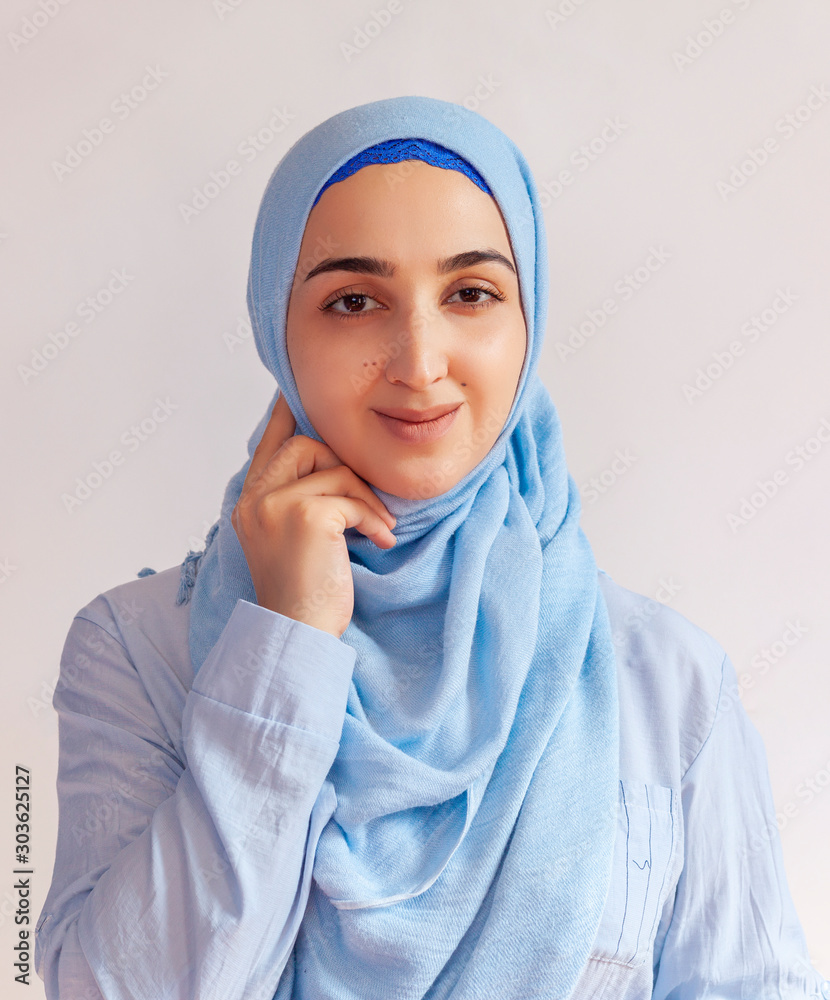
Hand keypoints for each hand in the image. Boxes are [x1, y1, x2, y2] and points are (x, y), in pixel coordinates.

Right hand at [231, 392, 396, 637]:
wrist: (298, 633)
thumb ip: (298, 500)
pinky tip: (381, 541)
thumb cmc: (304, 592)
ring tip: (381, 527)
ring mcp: (277, 506)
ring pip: (335, 470)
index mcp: (249, 503)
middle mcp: (255, 499)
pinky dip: (373, 518)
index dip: (284, 414)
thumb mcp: (292, 539)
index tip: (293, 390)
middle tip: (368, 502)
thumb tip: (331, 465)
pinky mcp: (306, 516)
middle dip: (345, 467)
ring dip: (367, 498)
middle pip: (306, 445)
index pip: (268, 443)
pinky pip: (352, 498)